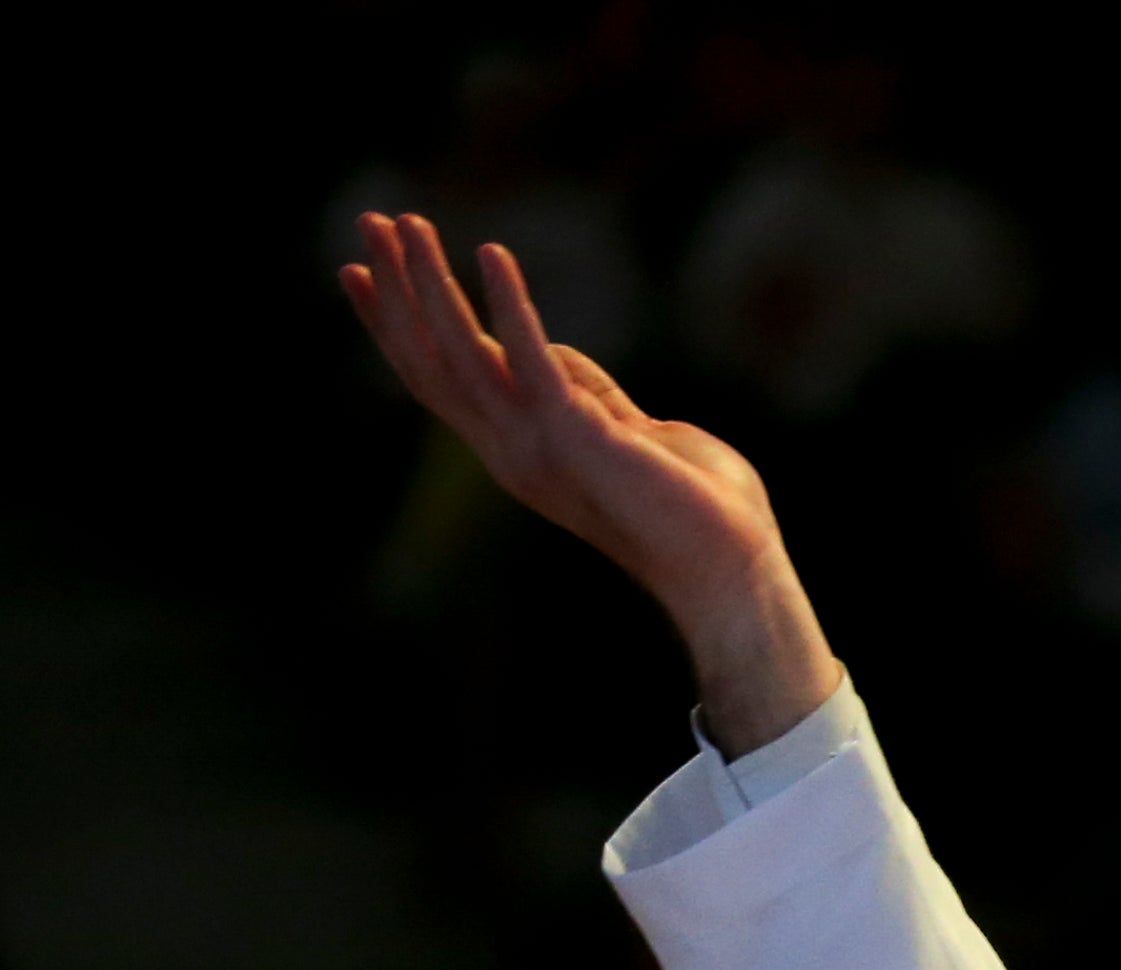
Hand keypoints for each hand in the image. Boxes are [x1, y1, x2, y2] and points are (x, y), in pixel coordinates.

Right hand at [339, 212, 839, 752]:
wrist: (732, 569)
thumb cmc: (693, 506)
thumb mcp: (625, 433)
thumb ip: (585, 392)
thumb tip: (554, 350)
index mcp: (518, 452)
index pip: (436, 380)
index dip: (393, 325)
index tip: (359, 271)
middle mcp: (512, 452)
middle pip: (430, 359)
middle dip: (396, 288)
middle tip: (367, 221)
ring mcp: (539, 447)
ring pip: (461, 352)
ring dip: (431, 282)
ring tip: (407, 222)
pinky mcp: (578, 436)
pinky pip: (533, 357)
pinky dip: (510, 304)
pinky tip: (492, 253)